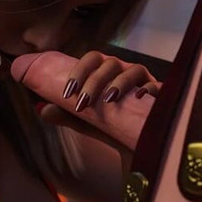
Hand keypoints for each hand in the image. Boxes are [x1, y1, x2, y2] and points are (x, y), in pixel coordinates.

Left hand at [11, 52, 152, 151]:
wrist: (133, 142)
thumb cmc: (108, 124)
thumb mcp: (84, 120)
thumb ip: (64, 114)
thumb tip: (41, 109)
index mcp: (104, 71)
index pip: (91, 59)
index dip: (79, 72)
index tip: (66, 93)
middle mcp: (123, 70)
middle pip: (109, 63)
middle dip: (94, 82)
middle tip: (82, 104)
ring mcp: (143, 79)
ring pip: (133, 70)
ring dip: (119, 83)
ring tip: (108, 100)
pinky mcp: (159, 93)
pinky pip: (156, 86)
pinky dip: (148, 89)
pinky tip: (139, 98)